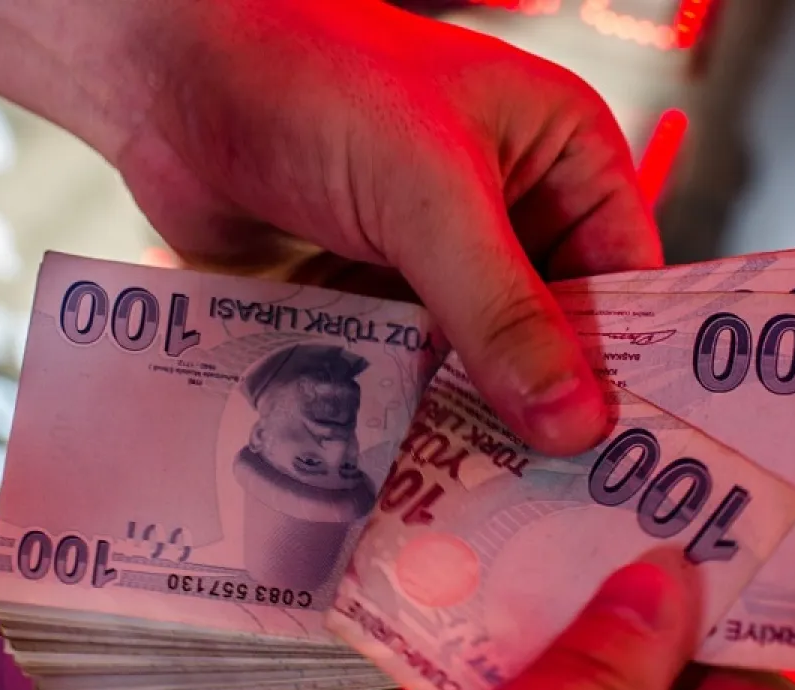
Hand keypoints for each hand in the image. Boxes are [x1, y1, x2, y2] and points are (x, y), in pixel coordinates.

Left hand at [109, 0, 660, 454]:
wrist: (171, 74)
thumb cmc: (317, 82)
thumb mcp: (429, 194)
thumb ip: (501, 310)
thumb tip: (574, 423)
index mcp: (562, 155)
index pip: (623, 281)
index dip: (623, 370)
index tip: (621, 465)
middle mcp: (509, 207)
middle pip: (548, 334)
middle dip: (538, 408)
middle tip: (547, 509)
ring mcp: (434, 252)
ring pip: (472, 359)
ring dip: (464, 420)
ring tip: (476, 511)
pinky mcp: (367, 287)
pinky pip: (403, 364)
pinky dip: (401, 408)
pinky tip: (404, 474)